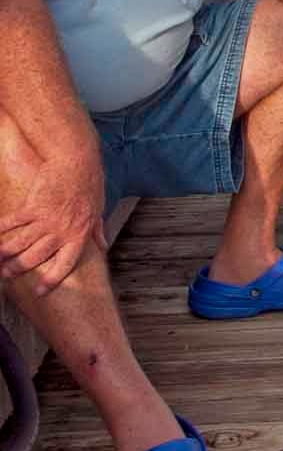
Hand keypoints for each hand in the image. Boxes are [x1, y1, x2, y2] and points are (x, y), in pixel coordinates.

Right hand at [0, 154, 106, 294]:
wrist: (76, 160)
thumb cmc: (90, 183)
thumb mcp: (98, 209)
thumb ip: (97, 230)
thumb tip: (103, 245)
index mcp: (79, 235)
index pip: (65, 264)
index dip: (52, 280)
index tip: (40, 291)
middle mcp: (61, 231)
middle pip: (36, 257)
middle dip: (20, 268)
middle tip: (7, 275)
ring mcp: (45, 219)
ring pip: (20, 243)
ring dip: (6, 254)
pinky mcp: (32, 206)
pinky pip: (12, 222)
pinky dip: (0, 230)